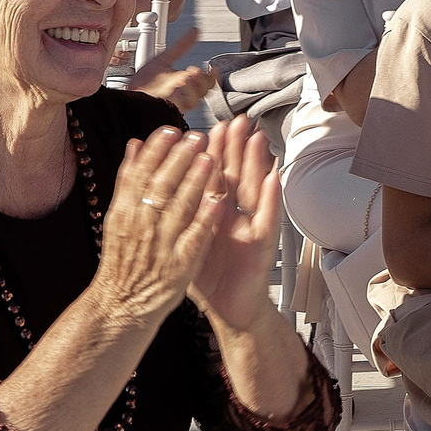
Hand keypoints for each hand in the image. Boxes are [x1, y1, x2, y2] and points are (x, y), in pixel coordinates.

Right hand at [91, 128, 223, 320]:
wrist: (119, 306)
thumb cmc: (122, 260)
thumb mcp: (117, 217)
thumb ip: (127, 180)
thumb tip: (134, 144)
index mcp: (124, 211)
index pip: (139, 173)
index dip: (157, 149)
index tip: (171, 130)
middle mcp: (139, 226)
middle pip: (160, 185)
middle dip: (180, 158)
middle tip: (198, 137)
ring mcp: (159, 246)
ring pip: (178, 208)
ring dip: (194, 181)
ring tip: (210, 158)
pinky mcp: (177, 266)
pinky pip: (193, 238)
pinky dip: (204, 218)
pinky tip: (217, 200)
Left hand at [131, 26, 210, 112]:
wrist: (129, 96)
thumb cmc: (146, 83)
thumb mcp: (165, 59)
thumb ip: (181, 47)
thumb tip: (195, 31)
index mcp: (185, 83)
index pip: (207, 83)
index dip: (213, 77)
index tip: (213, 68)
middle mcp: (182, 94)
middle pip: (203, 92)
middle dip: (202, 81)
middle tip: (195, 71)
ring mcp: (174, 102)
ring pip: (192, 102)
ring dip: (192, 90)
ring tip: (186, 78)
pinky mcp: (164, 108)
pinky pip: (175, 108)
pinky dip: (178, 100)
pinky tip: (175, 91)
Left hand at [186, 120, 282, 328]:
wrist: (229, 309)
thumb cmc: (209, 276)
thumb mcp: (186, 240)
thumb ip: (176, 213)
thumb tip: (157, 186)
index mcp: (213, 212)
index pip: (211, 175)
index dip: (209, 152)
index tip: (205, 128)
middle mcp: (234, 215)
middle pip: (235, 174)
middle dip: (235, 147)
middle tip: (235, 121)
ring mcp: (250, 226)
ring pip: (254, 188)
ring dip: (257, 162)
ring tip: (257, 137)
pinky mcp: (263, 243)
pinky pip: (268, 217)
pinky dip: (272, 198)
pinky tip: (274, 178)